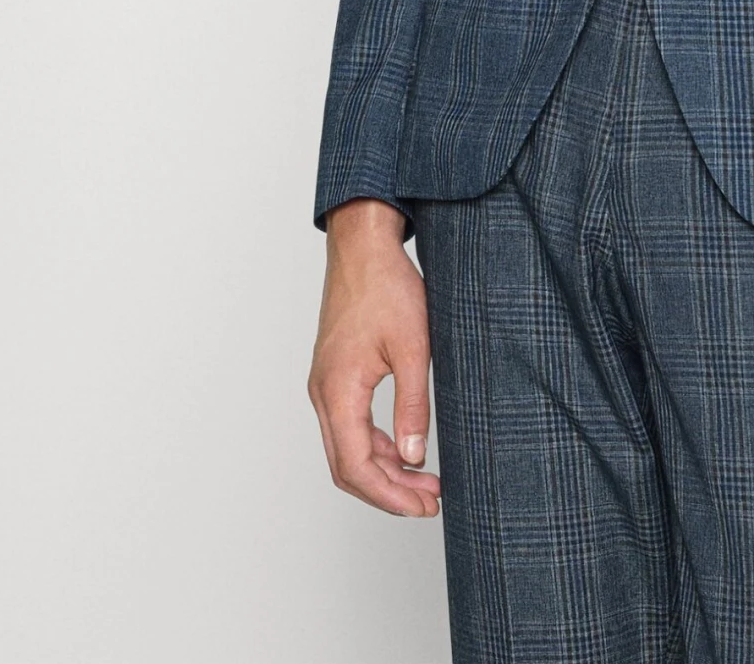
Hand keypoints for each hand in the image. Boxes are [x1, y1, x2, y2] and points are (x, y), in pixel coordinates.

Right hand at [308, 198, 441, 517]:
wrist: (363, 247)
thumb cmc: (387, 287)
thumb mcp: (413, 348)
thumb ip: (413, 406)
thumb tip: (416, 457)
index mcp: (338, 392)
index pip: (356, 468)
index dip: (390, 496)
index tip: (423, 507)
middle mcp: (323, 394)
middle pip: (347, 467)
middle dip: (388, 491)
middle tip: (430, 502)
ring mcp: (326, 385)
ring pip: (347, 448)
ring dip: (384, 469)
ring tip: (426, 481)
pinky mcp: (335, 375)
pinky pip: (349, 425)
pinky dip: (376, 445)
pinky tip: (406, 449)